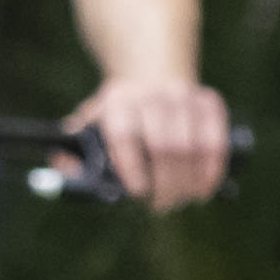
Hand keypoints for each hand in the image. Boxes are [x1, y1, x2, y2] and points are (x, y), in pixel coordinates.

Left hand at [71, 71, 234, 211]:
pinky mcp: (209, 102)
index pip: (125, 134)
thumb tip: (63, 170)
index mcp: (118, 100)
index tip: (136, 192)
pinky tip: (204, 189)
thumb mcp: (92, 123)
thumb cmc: (120, 114)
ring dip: (188, 183)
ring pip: (192, 147)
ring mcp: (184, 96)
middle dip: (164, 184)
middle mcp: (152, 94)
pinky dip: (211, 170)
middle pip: (164, 145)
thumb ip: (75, 150)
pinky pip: (215, 141)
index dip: (131, 166)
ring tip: (181, 200)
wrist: (152, 73)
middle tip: (159, 205)